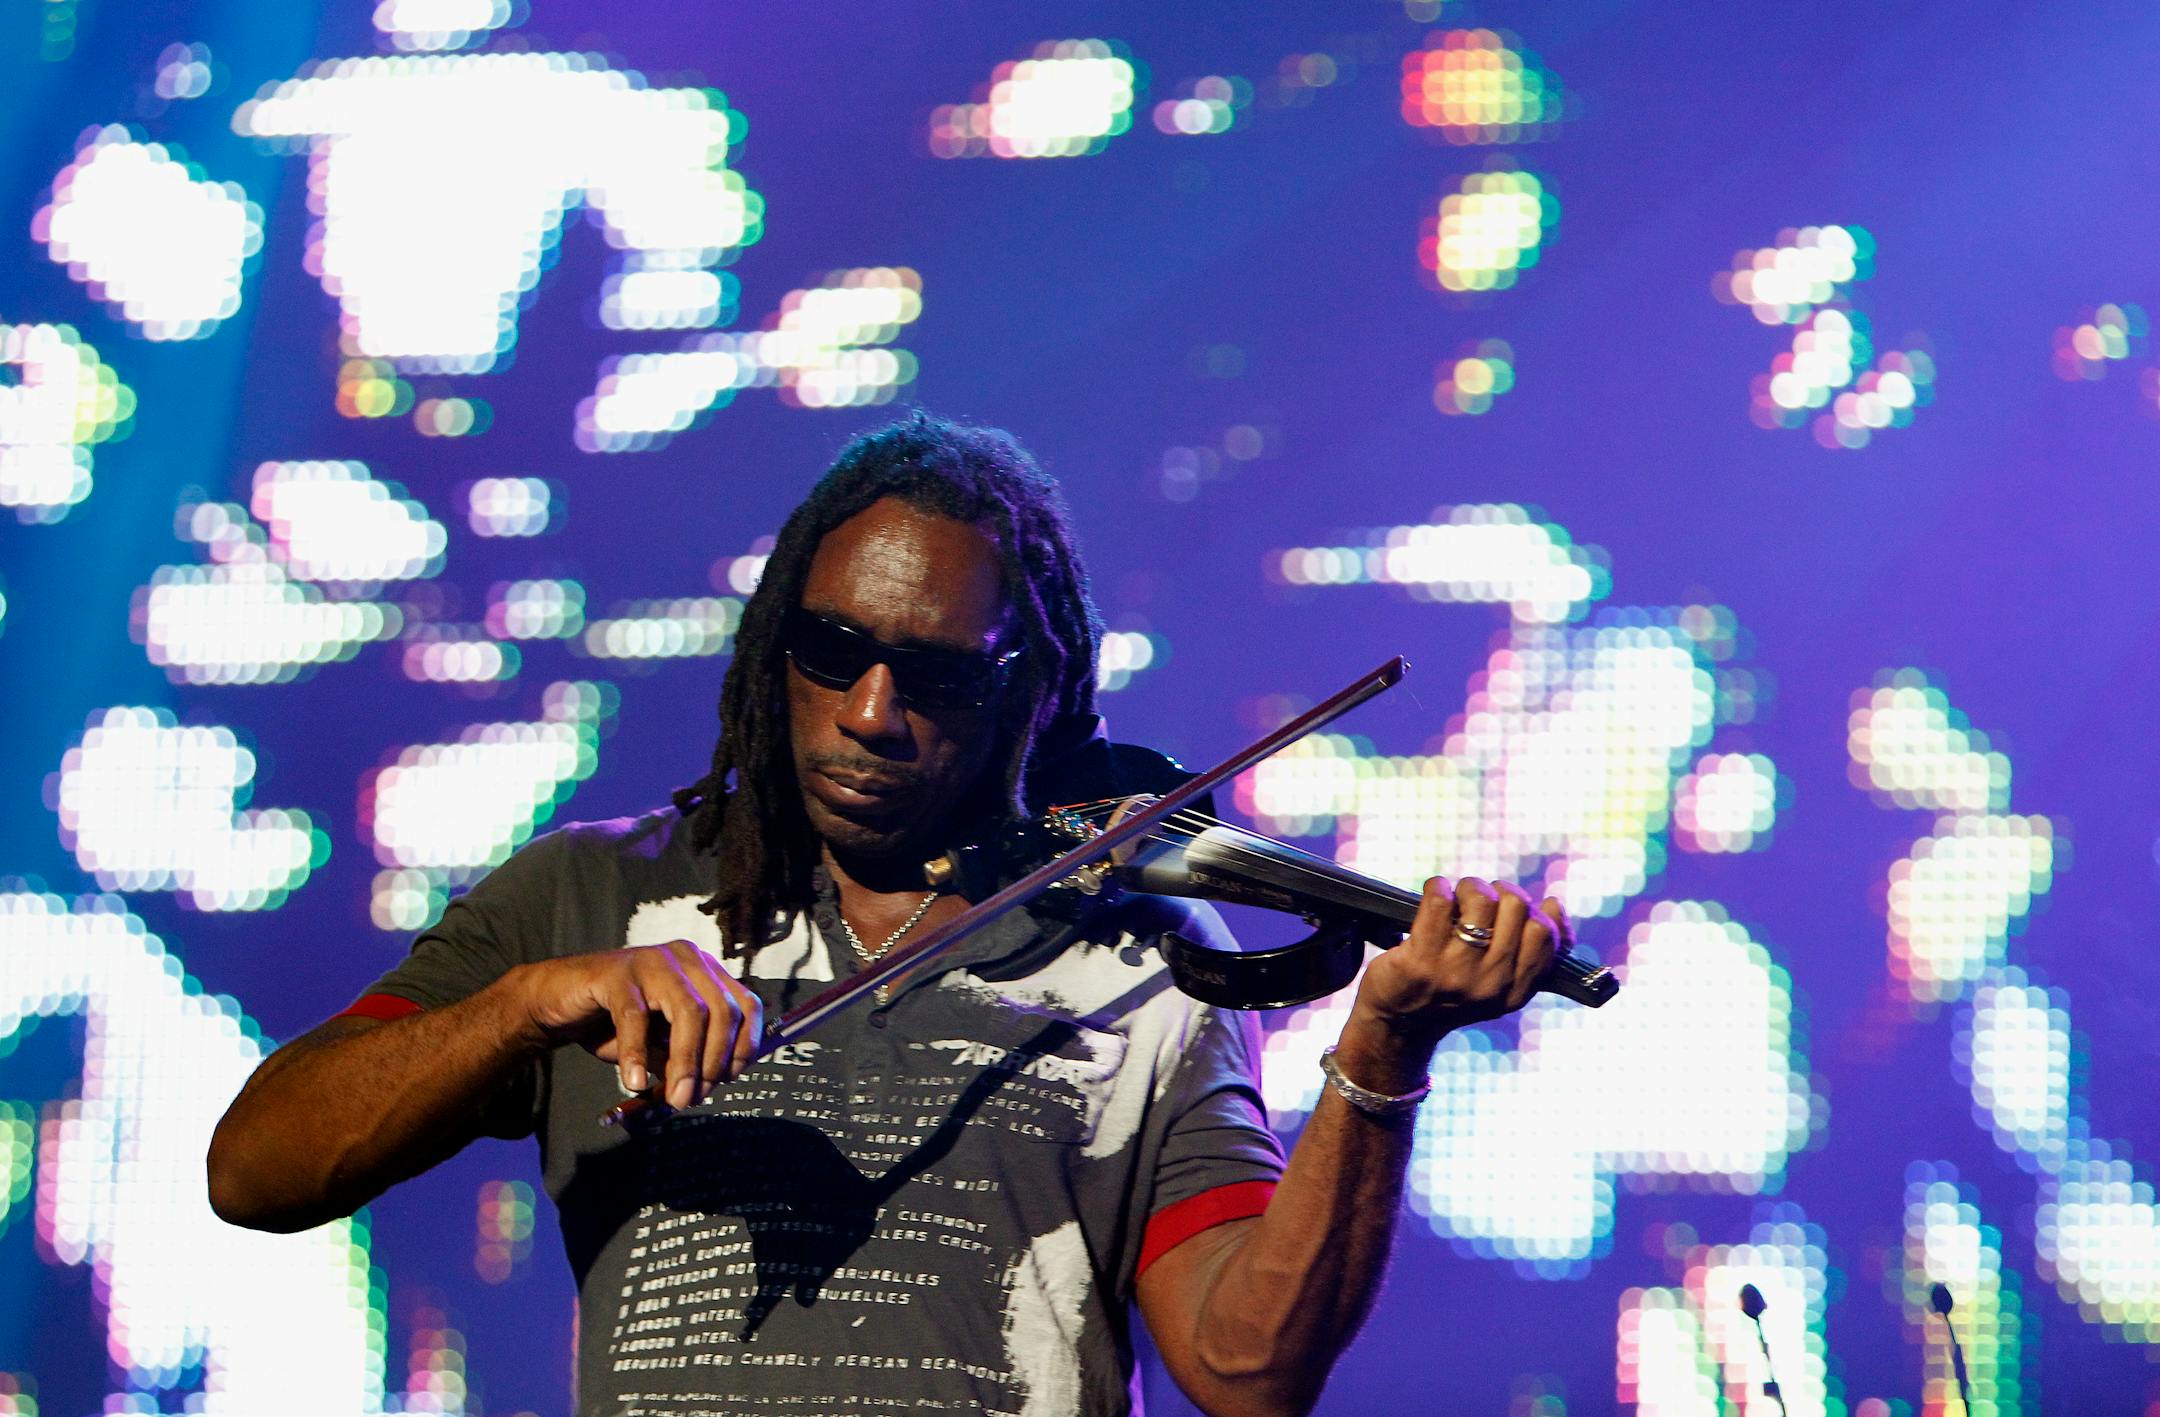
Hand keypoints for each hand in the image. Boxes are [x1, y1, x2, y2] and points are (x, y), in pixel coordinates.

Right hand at [512, 941, 762, 1108]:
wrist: (560, 1002)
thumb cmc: (616, 1023)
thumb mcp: (659, 1046)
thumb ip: (684, 1059)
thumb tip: (704, 1087)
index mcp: (705, 972)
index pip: (746, 1004)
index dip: (744, 1044)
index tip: (729, 1079)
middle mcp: (686, 958)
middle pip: (721, 1010)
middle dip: (715, 1060)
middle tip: (696, 1097)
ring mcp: (652, 961)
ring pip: (688, 1011)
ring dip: (687, 1060)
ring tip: (678, 1097)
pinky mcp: (616, 973)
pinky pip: (635, 1017)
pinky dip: (637, 1053)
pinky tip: (633, 1082)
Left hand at [1336, 877, 1568, 1089]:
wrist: (1398, 1025)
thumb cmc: (1449, 993)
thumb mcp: (1496, 985)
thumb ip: (1529, 953)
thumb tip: (1554, 905)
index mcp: (1515, 991)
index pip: (1546, 936)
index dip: (1534, 911)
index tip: (1514, 911)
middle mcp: (1491, 985)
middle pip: (1516, 907)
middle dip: (1499, 891)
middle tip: (1480, 900)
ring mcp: (1457, 973)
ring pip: (1482, 900)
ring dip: (1468, 887)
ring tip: (1457, 897)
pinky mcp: (1421, 961)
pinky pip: (1440, 901)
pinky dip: (1437, 887)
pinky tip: (1434, 895)